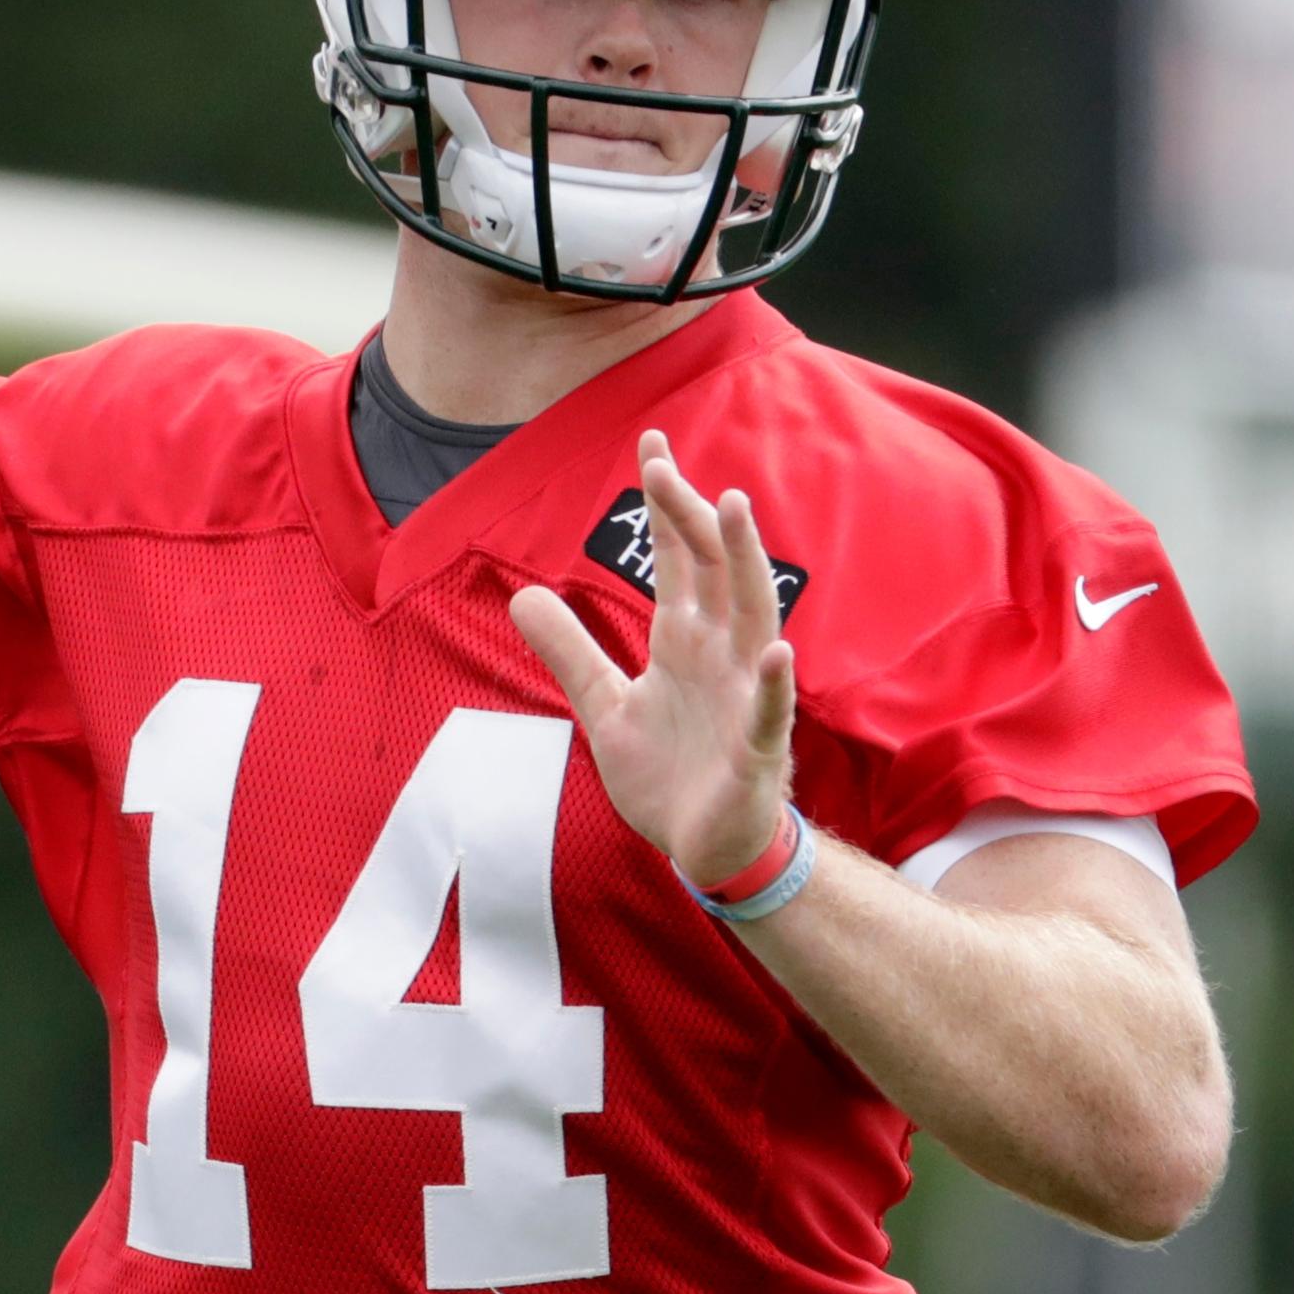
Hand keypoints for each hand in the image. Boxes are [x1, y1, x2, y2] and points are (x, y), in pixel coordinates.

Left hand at [510, 430, 796, 887]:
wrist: (706, 850)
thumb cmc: (668, 774)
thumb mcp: (604, 707)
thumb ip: (569, 651)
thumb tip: (519, 595)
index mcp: (685, 640)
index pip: (677, 556)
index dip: (664, 502)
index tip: (649, 442)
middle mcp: (721, 654)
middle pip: (710, 569)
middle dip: (689, 515)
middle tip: (661, 465)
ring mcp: (744, 697)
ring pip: (751, 617)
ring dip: (742, 564)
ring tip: (732, 509)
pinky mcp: (757, 751)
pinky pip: (769, 712)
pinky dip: (773, 684)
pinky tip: (774, 653)